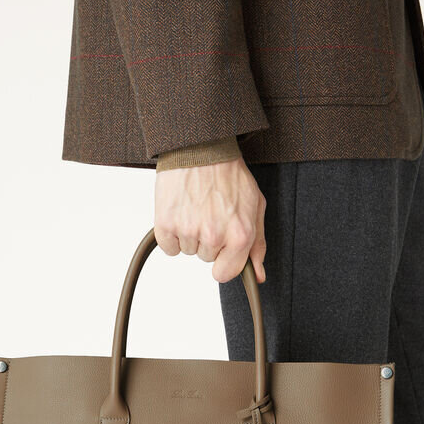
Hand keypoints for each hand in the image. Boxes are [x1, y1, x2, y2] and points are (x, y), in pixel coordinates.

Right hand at [154, 158, 266, 283]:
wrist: (201, 148)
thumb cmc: (229, 174)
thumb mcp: (254, 206)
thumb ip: (257, 244)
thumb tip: (257, 275)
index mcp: (239, 235)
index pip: (225, 273)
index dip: (223, 261)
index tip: (221, 249)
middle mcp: (214, 236)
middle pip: (206, 258)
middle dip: (208, 240)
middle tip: (210, 212)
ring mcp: (188, 230)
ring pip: (188, 250)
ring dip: (190, 234)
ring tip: (196, 207)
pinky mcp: (166, 224)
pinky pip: (169, 246)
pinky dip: (172, 233)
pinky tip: (181, 211)